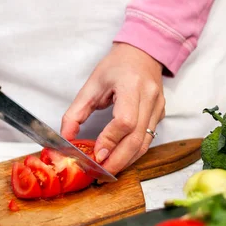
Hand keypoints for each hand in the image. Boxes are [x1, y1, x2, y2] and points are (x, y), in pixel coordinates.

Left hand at [61, 43, 165, 174]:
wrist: (143, 53)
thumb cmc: (116, 66)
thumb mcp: (91, 85)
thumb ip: (76, 112)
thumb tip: (65, 138)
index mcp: (131, 86)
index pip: (125, 120)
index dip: (110, 140)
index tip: (97, 154)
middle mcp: (149, 98)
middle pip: (137, 138)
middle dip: (118, 160)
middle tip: (101, 173)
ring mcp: (158, 108)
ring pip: (145, 143)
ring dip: (126, 161)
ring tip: (108, 170)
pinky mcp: (160, 115)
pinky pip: (148, 139)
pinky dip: (133, 152)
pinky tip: (119, 157)